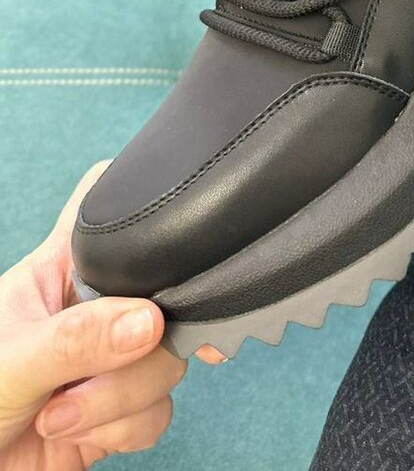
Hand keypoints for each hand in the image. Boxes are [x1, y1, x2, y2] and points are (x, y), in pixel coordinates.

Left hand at [0, 163, 214, 467]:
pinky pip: (160, 409)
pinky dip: (126, 428)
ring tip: (64, 412)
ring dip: (121, 398)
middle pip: (162, 298)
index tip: (175, 229)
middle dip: (140, 345)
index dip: (143, 204)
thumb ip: (76, 338)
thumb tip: (148, 320)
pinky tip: (86, 432)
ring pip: (166, 360)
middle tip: (107, 362)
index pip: (105, 210)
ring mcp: (110, 360)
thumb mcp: (11, 361)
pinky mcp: (119, 411)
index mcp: (62, 271)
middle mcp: (94, 310)